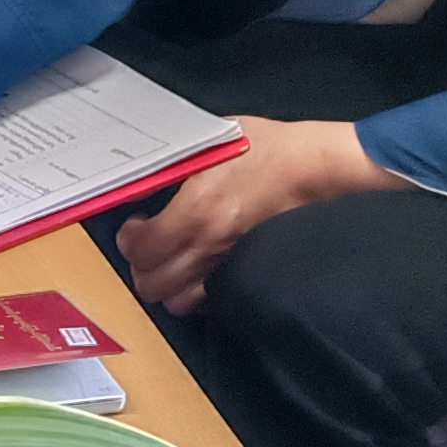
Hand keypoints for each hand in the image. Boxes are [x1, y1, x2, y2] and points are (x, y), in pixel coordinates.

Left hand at [115, 117, 399, 315]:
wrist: (318, 170)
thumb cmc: (268, 148)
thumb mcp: (212, 143)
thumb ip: (177, 165)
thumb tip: (150, 175)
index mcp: (195, 210)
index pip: (140, 249)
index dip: (129, 239)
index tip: (136, 225)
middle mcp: (208, 246)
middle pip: (152, 285)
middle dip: (143, 267)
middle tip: (151, 246)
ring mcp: (232, 267)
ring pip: (180, 302)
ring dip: (170, 285)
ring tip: (175, 261)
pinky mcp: (253, 277)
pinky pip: (213, 303)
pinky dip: (200, 294)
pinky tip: (203, 271)